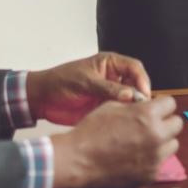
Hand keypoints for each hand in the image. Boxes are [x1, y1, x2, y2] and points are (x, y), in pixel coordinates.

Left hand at [27, 52, 151, 124]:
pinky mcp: (105, 108)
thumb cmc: (61, 81)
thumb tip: (131, 95)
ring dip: (134, 107)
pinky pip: (120, 111)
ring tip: (135, 118)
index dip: (142, 79)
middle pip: (136, 84)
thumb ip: (108, 88)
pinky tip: (125, 124)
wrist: (43, 98)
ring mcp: (110, 93)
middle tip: (142, 109)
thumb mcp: (85, 82)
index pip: (134, 67)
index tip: (144, 94)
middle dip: (141, 95)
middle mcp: (114, 77)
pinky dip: (124, 117)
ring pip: (130, 99)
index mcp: (110, 64)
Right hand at [50, 95, 181, 187]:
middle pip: (177, 124)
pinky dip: (152, 159)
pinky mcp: (150, 174)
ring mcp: (155, 158)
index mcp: (148, 115)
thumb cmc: (91, 131)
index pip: (171, 103)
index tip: (155, 108)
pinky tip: (136, 156)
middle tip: (151, 124)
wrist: (78, 159)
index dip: (161, 104)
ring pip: (172, 145)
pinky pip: (160, 162)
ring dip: (162, 141)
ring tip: (144, 141)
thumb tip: (147, 103)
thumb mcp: (112, 106)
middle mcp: (156, 136)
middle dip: (165, 122)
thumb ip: (135, 104)